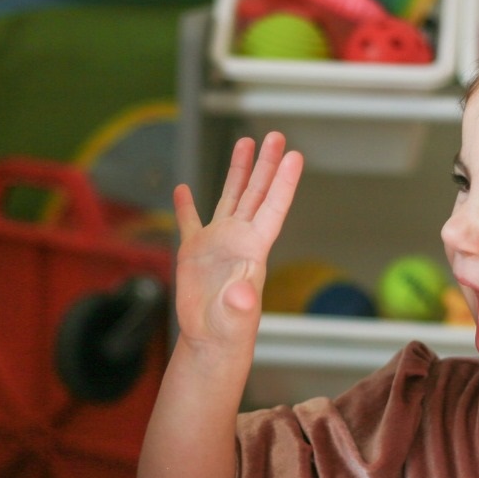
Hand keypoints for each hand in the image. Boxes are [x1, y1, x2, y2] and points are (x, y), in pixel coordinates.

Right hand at [170, 132, 301, 353]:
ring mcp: (217, 243)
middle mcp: (239, 239)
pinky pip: (190, 222)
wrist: (210, 342)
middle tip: (275, 134)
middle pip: (256, 193)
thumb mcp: (236, 318)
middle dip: (266, 163)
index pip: (272, 207)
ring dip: (238, 170)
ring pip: (231, 197)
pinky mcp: (194, 253)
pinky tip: (183, 188)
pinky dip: (186, 205)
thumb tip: (243, 294)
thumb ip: (241, 304)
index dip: (283, 181)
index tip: (294, 155)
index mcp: (254, 249)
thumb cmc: (230, 332)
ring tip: (244, 142)